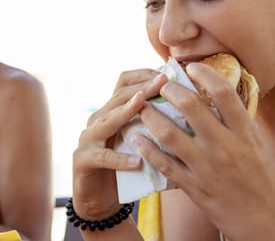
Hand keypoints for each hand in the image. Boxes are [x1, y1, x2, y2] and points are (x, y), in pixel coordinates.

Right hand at [72, 68, 166, 219]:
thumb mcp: (140, 143)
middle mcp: (98, 120)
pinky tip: (138, 161)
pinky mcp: (83, 160)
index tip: (167, 73)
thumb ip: (154, 127)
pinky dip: (121, 158)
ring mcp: (88, 139)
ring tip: (144, 107)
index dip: (143, 75)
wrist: (98, 200)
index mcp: (112, 112)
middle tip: (163, 82)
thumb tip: (191, 115)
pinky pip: (103, 157)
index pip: (123, 83)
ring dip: (126, 112)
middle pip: (118, 97)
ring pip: (107, 120)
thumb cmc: (125, 169)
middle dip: (142, 88)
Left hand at [135, 62, 274, 239]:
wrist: (268, 218)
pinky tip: (137, 138)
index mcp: (244, 132)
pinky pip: (163, 164)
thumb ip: (234, 121)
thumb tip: (213, 95)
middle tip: (161, 85)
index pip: (223, 93)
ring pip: (169, 134)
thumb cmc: (261, 176)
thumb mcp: (255, 143)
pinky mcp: (194, 187)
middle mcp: (225, 146)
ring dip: (150, 116)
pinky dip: (147, 150)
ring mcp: (206, 167)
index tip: (191, 66)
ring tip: (142, 107)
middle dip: (170, 90)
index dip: (204, 74)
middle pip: (190, 107)